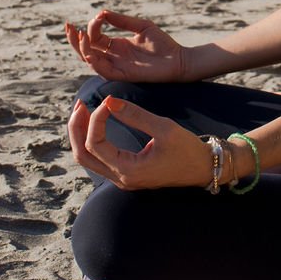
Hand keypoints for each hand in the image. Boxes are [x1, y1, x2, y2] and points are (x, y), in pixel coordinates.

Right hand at [65, 10, 190, 83]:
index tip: (98, 16)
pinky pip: (104, 71)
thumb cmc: (163, 44)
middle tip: (68, 26)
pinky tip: (90, 52)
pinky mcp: (124, 75)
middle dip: (75, 40)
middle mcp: (114, 57)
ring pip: (91, 61)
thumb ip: (122, 21)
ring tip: (79, 35)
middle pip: (86, 50)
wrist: (180, 60)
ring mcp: (118, 67)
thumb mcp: (141, 26)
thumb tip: (102, 13)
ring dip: (82, 49)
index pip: (95, 38)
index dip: (91, 27)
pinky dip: (95, 63)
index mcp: (116, 46)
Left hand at [68, 95, 210, 189]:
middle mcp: (120, 179)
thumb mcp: (165, 128)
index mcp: (128, 170)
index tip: (107, 101)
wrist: (204, 168)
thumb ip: (135, 115)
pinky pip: (98, 158)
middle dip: (76, 128)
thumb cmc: (188, 150)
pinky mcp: (126, 173)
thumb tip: (109, 101)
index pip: (95, 144)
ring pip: (87, 158)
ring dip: (81, 133)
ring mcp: (122, 178)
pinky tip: (94, 122)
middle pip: (82, 155)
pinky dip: (90, 139)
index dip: (95, 120)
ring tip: (83, 110)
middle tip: (80, 104)